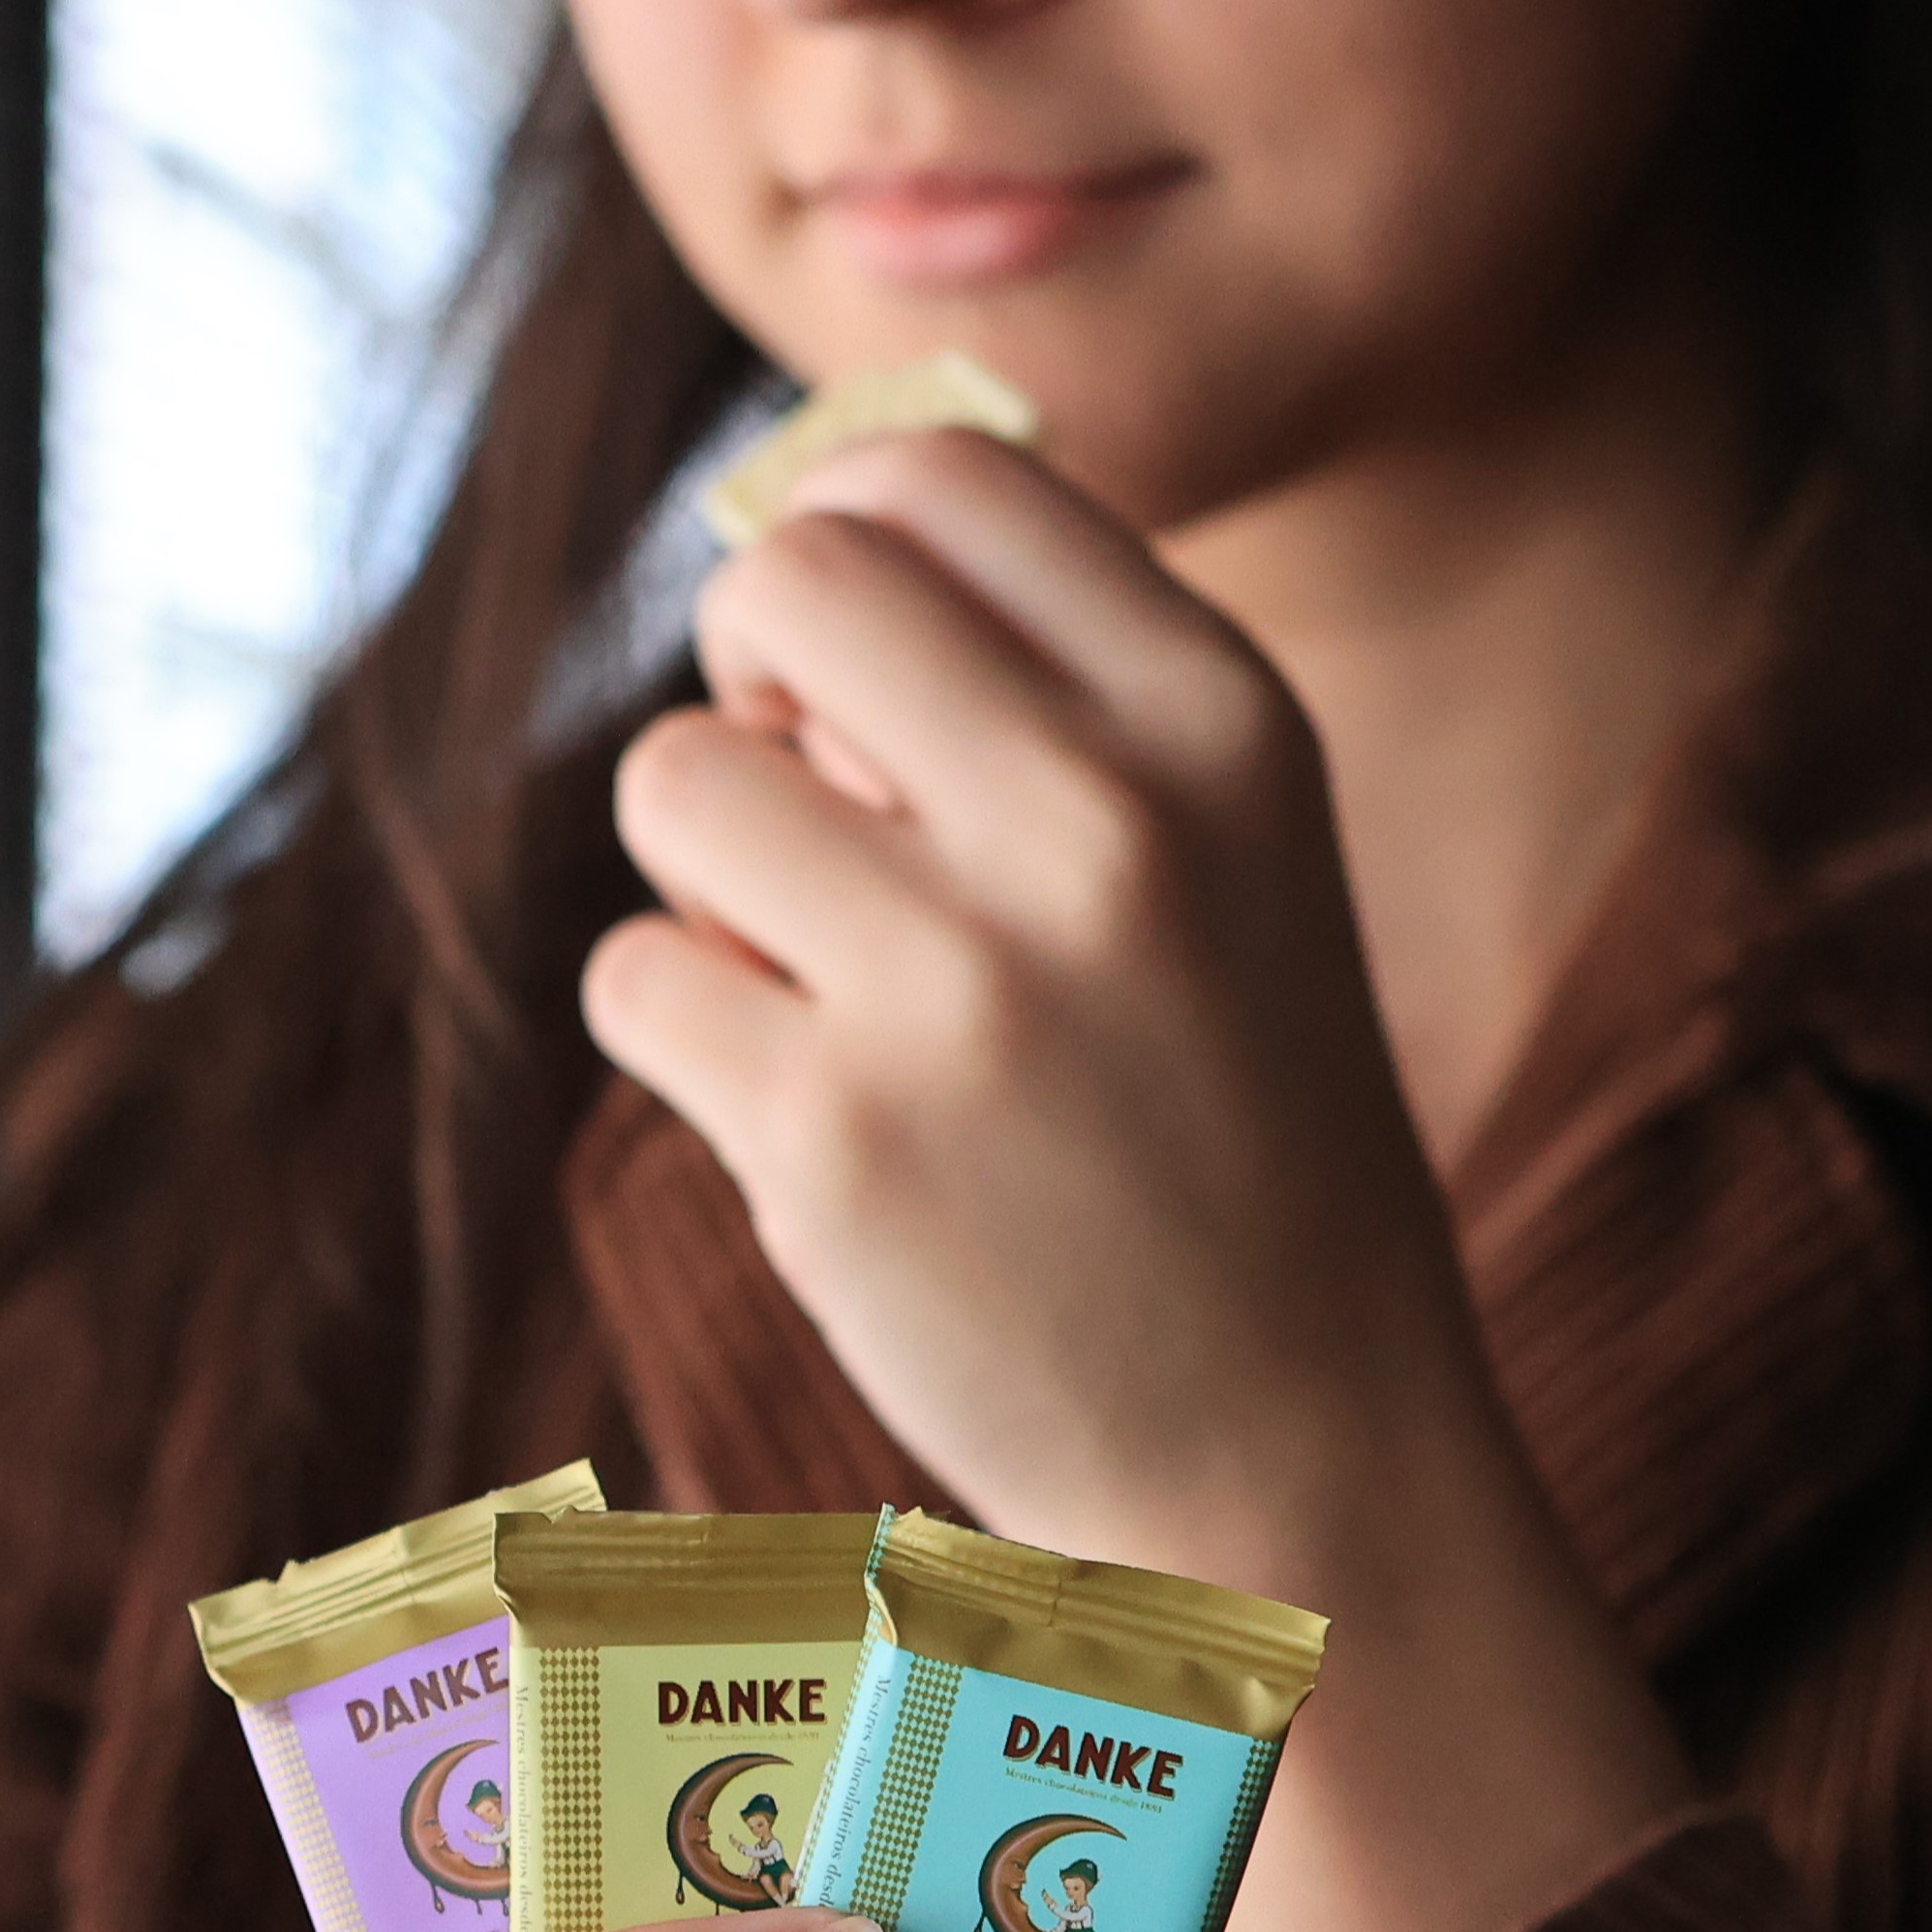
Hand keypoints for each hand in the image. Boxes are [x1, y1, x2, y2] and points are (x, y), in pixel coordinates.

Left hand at [582, 433, 1695, 1931]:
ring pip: (672, 786)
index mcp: (1222, 718)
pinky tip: (815, 1119)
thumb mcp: (1228, 853)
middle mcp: (1103, 821)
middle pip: (778, 591)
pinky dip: (689, 1040)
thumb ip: (1048, 679)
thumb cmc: (1223, 1127)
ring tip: (833, 994)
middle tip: (804, 812)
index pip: (935, 478)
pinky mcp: (830, 1142)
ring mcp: (960, 986)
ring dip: (712, 886)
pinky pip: (635, 976)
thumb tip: (793, 520)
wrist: (1296, 1453)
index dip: (842, 552)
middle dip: (748, 689)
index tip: (853, 673)